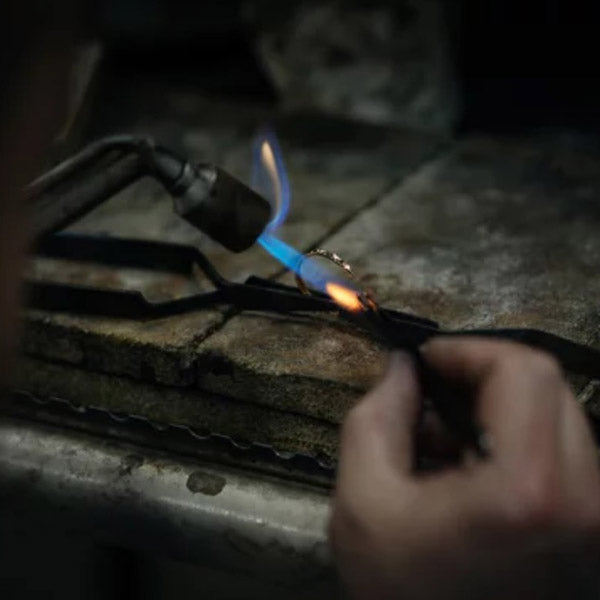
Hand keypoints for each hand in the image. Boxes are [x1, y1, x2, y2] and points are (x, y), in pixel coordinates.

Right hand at [330, 339, 599, 599]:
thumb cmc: (401, 590)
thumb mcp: (363, 498)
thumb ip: (378, 414)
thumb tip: (402, 366)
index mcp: (526, 488)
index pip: (522, 371)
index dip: (468, 350)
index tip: (425, 362)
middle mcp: (582, 497)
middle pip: (547, 383)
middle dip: (482, 373)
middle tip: (433, 390)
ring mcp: (592, 514)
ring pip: (555, 411)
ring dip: (497, 404)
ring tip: (443, 434)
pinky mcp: (588, 525)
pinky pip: (559, 446)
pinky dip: (513, 434)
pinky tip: (467, 462)